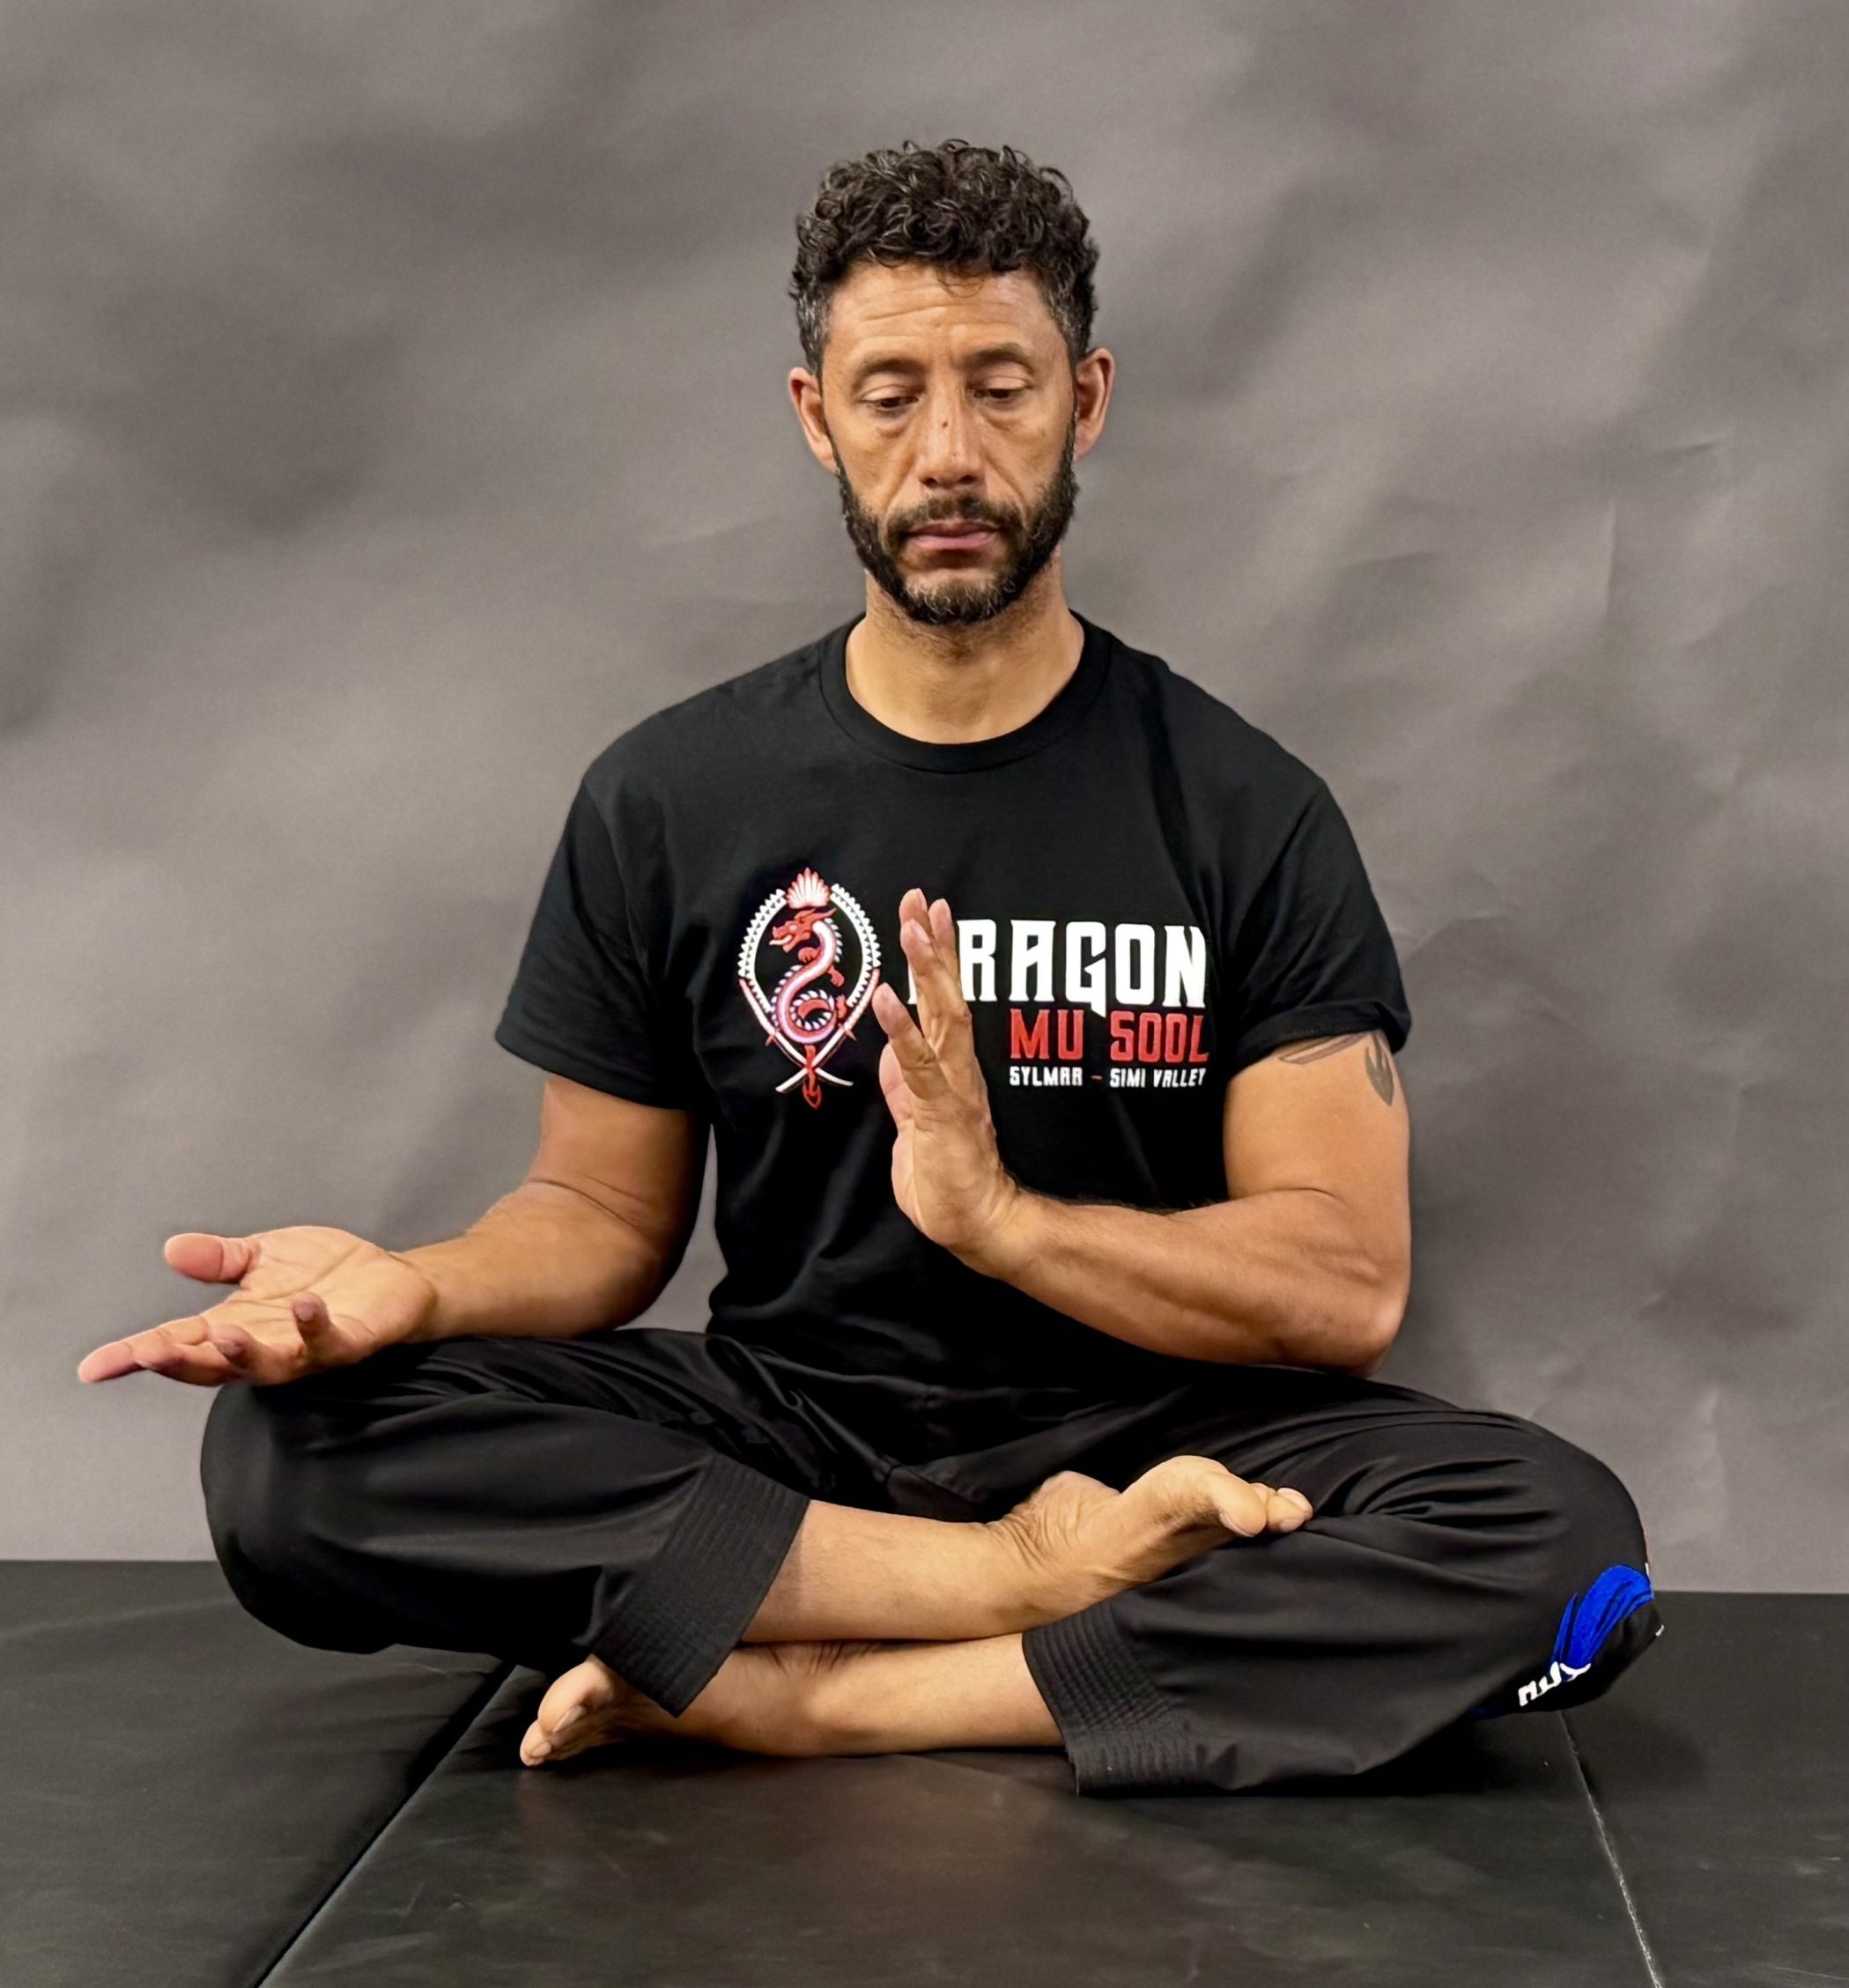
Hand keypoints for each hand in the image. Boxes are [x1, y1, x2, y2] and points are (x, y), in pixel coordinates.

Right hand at [77, 1226, 437, 1386]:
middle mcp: (267, 1345)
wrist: (395, 1280)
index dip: (136, 1356)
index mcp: (237, 1325)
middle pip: (214, 1365)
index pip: (179, 1343)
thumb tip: (173, 1250)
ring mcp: (307, 1349)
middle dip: (181, 1360)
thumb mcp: (264, 1257)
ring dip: (243, 1352)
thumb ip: (220, 1259)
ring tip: (222, 1333)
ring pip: (268, 1364)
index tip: (95, 1367)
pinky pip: (328, 1342)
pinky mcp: (349, 1342)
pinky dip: (313, 1325)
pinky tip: (304, 1305)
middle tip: (148, 1352)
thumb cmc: (327, 1274)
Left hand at [871, 887, 1025, 1272]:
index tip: (925, 913)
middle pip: (948, 995)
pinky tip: (886, 998)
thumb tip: (892, 1055)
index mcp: (951, 1069)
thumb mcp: (914, 1126)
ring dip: (926, 971)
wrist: (978, 1225)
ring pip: (942, 1017)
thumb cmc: (948, 1180)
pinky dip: (901, 1029)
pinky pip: (919, 1065)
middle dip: (934, 946)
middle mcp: (957, 1069)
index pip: (943, 1001)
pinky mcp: (941, 1112)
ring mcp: (953, 1087)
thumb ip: (906, 1088)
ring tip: (914, 929)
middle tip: (922, 900)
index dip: (935, 957)